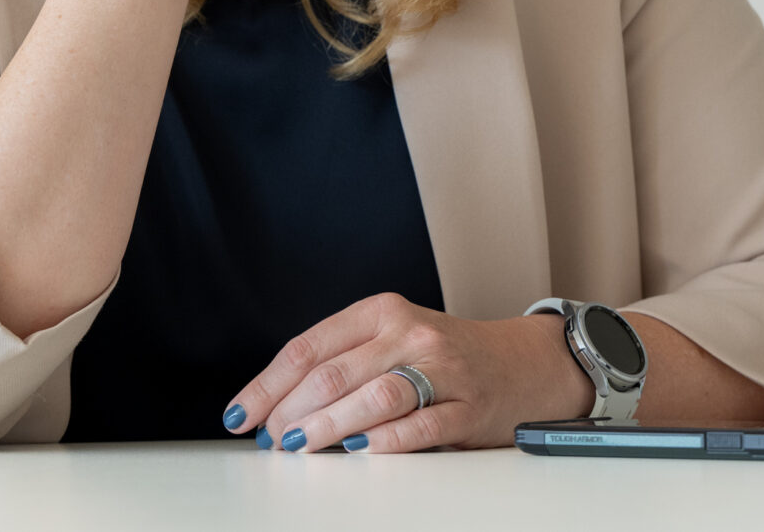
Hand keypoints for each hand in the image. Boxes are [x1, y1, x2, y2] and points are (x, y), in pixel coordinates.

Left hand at [231, 293, 590, 452]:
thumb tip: (276, 408)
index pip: (308, 346)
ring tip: (298, 446)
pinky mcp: (467, 406)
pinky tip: (357, 452)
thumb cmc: (445, 356)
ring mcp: (441, 368)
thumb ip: (342, 362)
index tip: (241, 414)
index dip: (268, 384)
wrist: (522, 363)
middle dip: (290, 410)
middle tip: (268, 439)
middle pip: (334, 373)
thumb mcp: (392, 338)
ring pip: (372, 396)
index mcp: (381, 311)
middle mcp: (409, 332)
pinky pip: (419, 425)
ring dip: (326, 426)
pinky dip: (384, 441)